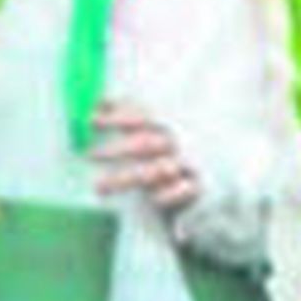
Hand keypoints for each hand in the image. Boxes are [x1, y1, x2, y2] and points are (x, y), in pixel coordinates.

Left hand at [89, 100, 200, 215]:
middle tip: (89, 156)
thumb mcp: (154, 129)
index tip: (91, 121)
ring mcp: (188, 164)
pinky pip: (187, 189)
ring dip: (125, 179)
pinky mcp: (198, 187)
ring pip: (157, 170)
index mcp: (165, 126)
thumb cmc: (170, 152)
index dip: (118, 117)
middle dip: (116, 150)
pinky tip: (154, 199)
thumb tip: (101, 101)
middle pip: (144, 144)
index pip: (141, 116)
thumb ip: (130, 114)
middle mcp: (175, 143)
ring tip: (97, 188)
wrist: (210, 173)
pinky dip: (172, 193)